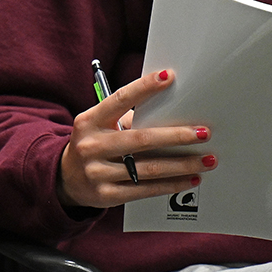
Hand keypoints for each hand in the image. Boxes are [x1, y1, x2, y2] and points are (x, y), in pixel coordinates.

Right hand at [57, 68, 214, 208]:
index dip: (144, 87)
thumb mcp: (99, 126)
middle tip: (203, 133)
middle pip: (141, 139)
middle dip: (176, 136)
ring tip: (206, 159)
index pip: (120, 100)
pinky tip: (190, 178)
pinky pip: (145, 190)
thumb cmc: (93, 145)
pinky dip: (171, 184)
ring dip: (182, 164)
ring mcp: (97, 172)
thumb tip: (170, 114)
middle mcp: (91, 146)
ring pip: (148, 169)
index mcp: (89, 121)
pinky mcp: (106, 195)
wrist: (65, 179)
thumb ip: (127, 120)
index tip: (169, 77)